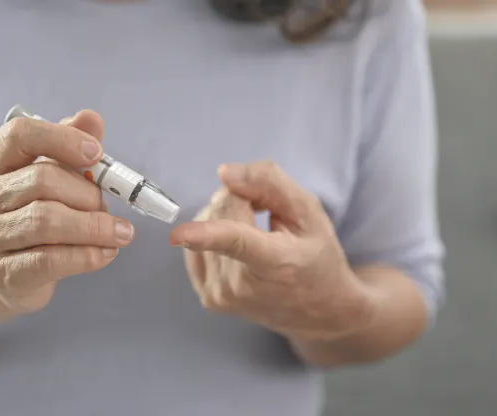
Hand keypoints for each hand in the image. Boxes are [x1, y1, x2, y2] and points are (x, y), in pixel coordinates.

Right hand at [0, 110, 134, 313]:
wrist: (5, 276)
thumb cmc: (32, 218)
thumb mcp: (49, 178)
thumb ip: (69, 147)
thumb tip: (91, 118)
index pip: (20, 134)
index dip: (62, 138)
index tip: (96, 153)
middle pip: (42, 179)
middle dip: (86, 192)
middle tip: (108, 206)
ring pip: (46, 221)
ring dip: (94, 226)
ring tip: (120, 232)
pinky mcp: (5, 272)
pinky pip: (50, 259)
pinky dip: (86, 255)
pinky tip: (106, 253)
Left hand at [170, 162, 370, 340]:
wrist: (318, 312)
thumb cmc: (317, 257)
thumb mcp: (309, 213)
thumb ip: (271, 184)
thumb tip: (224, 174)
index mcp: (273, 263)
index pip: (236, 242)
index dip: (206, 234)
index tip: (178, 234)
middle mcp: (240, 284)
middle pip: (219, 213)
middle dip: (239, 202)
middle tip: (265, 214)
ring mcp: (220, 295)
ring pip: (203, 225)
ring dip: (225, 218)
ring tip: (255, 234)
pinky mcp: (208, 297)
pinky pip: (193, 246)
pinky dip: (212, 236)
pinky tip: (236, 248)